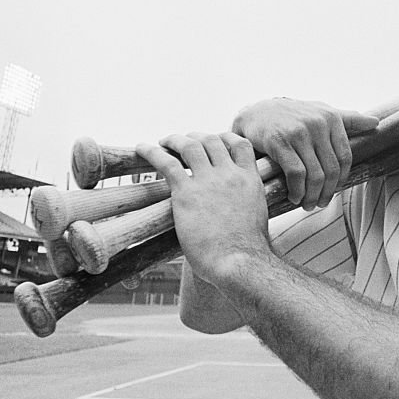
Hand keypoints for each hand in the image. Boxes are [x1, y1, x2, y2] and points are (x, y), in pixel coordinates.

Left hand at [136, 132, 268, 287]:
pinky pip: (167, 163)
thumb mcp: (257, 218)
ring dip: (175, 140)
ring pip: (190, 145)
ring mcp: (209, 181)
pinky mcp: (187, 193)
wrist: (239, 261)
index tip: (215, 140)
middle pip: (212, 140)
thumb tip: (237, 215)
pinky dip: (152, 152)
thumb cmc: (247, 250)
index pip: (241, 145)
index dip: (225, 138)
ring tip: (164, 141)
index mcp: (249, 180)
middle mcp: (230, 174)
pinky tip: (142, 148)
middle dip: (196, 137)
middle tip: (184, 142)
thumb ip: (246, 207)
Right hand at [231, 98, 378, 209]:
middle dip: (327, 192)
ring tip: (307, 204)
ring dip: (312, 196)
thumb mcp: (321, 112)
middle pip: (331, 170)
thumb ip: (349, 119)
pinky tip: (294, 196)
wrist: (256, 113)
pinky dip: (297, 190)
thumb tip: (376, 122)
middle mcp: (317, 123)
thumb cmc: (293, 116)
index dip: (341, 179)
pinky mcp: (280, 142)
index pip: (345, 157)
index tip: (333, 190)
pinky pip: (296, 174)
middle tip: (319, 204)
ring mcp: (298, 132)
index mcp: (331, 118)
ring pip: (315, 175)